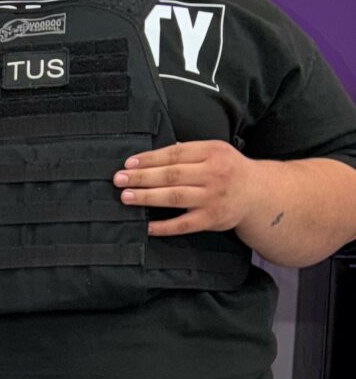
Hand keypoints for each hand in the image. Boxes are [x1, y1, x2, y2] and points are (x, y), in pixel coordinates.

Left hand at [114, 140, 258, 236]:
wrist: (259, 194)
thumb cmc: (229, 170)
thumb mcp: (216, 151)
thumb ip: (188, 152)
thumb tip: (153, 156)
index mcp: (212, 152)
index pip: (174, 154)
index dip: (149, 159)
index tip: (128, 163)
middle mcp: (213, 174)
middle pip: (171, 175)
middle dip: (141, 177)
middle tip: (119, 180)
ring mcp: (212, 198)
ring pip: (174, 197)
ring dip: (147, 197)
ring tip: (126, 197)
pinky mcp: (211, 219)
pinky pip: (183, 224)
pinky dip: (163, 226)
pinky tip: (146, 225)